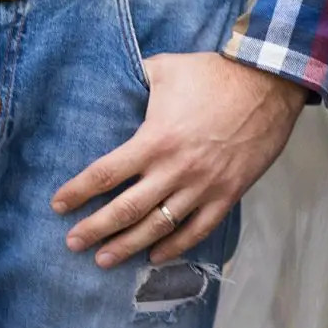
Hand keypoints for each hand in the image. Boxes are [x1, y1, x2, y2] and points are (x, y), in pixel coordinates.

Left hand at [53, 50, 306, 267]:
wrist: (269, 84)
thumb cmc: (215, 74)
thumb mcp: (167, 67)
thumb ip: (137, 78)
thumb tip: (114, 77)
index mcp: (155, 140)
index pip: (105, 174)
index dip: (77, 192)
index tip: (58, 205)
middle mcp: (174, 170)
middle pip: (125, 210)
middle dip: (94, 229)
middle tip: (72, 243)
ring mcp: (202, 186)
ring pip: (157, 227)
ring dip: (127, 246)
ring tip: (103, 259)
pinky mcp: (227, 194)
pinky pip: (197, 229)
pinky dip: (175, 247)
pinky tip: (155, 256)